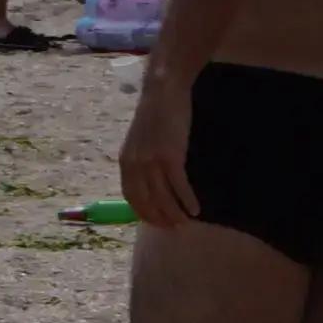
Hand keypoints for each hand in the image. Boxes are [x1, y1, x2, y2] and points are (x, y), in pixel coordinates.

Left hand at [122, 82, 197, 229]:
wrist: (162, 94)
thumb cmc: (154, 117)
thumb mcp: (140, 142)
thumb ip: (141, 162)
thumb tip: (150, 186)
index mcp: (125, 162)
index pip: (131, 197)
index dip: (144, 213)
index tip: (157, 223)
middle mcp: (134, 164)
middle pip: (146, 201)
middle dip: (161, 219)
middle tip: (175, 229)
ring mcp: (151, 161)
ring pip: (163, 197)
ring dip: (176, 214)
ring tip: (187, 223)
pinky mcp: (170, 156)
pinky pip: (179, 186)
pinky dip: (187, 201)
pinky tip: (196, 209)